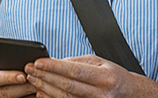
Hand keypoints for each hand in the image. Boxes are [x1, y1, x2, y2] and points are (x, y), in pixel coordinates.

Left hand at [24, 54, 157, 97]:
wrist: (127, 93)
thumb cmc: (111, 74)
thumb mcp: (98, 62)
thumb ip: (76, 62)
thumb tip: (54, 62)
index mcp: (104, 77)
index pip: (75, 71)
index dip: (55, 67)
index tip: (38, 62)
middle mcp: (101, 93)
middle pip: (67, 85)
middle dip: (46, 77)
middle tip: (29, 70)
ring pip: (65, 97)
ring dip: (45, 88)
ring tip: (31, 79)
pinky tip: (40, 93)